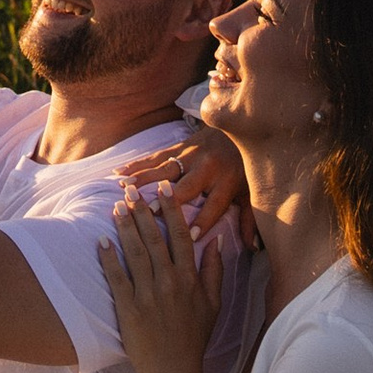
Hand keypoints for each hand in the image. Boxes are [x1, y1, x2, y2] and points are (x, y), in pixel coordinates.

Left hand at [97, 188, 225, 372]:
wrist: (173, 372)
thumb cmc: (194, 338)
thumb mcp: (213, 305)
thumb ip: (214, 271)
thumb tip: (216, 240)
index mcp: (190, 280)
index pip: (182, 236)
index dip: (172, 209)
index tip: (164, 188)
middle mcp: (169, 283)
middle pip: (154, 238)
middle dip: (143, 210)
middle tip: (132, 188)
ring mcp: (147, 295)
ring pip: (135, 253)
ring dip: (125, 227)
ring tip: (116, 206)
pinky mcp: (128, 308)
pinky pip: (116, 278)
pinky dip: (108, 258)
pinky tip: (101, 240)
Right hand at [118, 126, 248, 253]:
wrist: (241, 124)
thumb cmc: (244, 164)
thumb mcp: (251, 191)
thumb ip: (249, 220)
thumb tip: (253, 248)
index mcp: (226, 182)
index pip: (214, 206)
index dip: (204, 222)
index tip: (190, 238)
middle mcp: (207, 168)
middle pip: (186, 186)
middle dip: (168, 200)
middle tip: (150, 212)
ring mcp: (190, 155)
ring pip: (164, 168)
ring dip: (143, 178)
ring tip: (124, 187)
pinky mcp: (179, 146)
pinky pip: (155, 156)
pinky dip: (137, 164)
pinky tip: (118, 172)